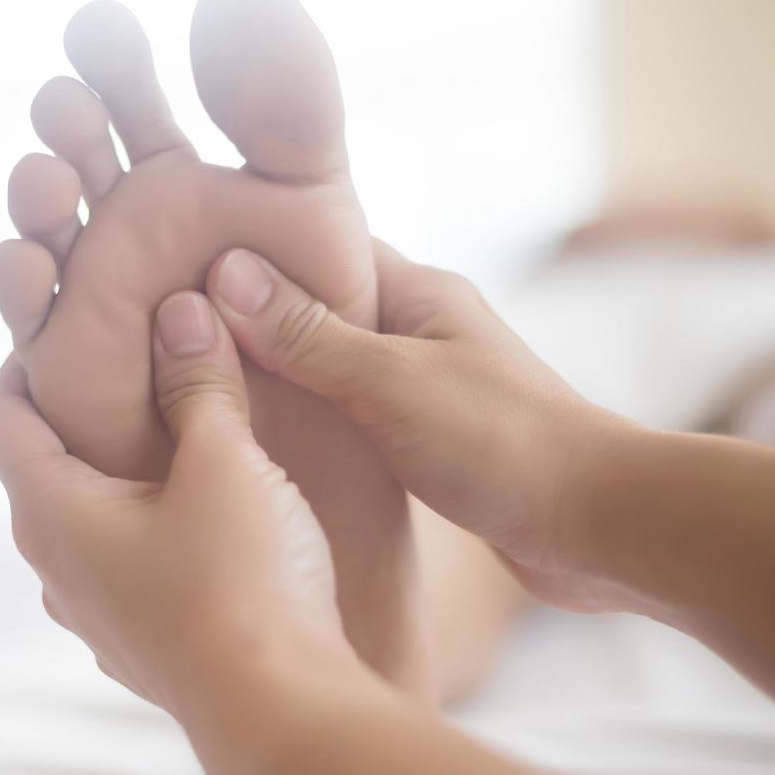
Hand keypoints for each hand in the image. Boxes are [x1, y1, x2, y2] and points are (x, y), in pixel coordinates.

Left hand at [0, 291, 352, 715]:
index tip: (77, 319)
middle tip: (139, 357)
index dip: (28, 355)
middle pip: (44, 464)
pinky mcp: (141, 646)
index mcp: (50, 513)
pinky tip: (210, 513)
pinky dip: (151, 524)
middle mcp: (55, 570)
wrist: (284, 715)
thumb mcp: (225, 461)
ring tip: (183, 430)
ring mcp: (96, 617)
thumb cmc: (244, 584)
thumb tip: (181, 311)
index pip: (0, 412)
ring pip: (91, 519)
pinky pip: (128, 565)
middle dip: (85, 407)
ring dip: (123, 471)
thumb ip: (199, 382)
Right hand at [204, 242, 632, 609]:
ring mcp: (425, 386)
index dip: (254, 254)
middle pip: (319, 309)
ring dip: (284, 378)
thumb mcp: (390, 383)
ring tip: (212, 391)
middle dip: (256, 321)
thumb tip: (226, 274)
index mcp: (418, 293)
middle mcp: (420, 330)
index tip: (184, 266)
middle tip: (178, 335)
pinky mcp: (429, 440)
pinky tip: (272, 445)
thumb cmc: (503, 444)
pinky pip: (353, 417)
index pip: (319, 247)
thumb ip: (309, 336)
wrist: (595, 526)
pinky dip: (314, 424)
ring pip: (333, 368)